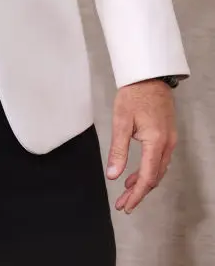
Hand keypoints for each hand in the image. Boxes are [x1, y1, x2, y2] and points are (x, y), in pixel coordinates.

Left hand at [106, 79, 176, 213]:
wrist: (149, 75)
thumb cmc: (134, 94)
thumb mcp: (121, 121)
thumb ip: (118, 150)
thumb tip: (113, 175)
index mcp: (156, 142)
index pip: (147, 177)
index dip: (136, 194)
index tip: (126, 205)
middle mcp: (167, 144)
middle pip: (154, 177)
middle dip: (139, 192)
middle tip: (124, 203)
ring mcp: (170, 140)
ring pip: (158, 170)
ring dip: (144, 182)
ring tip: (128, 190)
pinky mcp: (167, 135)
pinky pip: (160, 160)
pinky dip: (149, 170)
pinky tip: (137, 172)